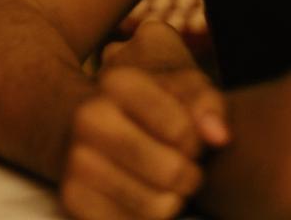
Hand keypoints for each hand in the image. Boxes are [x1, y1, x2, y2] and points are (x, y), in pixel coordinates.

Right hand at [60, 29, 227, 219]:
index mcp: (118, 83)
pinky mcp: (72, 198)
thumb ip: (207, 104)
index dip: (195, 141)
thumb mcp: (182, 91)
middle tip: (180, 168)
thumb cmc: (148, 110)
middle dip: (187, 176)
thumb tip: (218, 136)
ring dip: (170, 202)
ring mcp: (76, 160)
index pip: (183, 130)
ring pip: (155, 208)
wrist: (84, 127)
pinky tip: (140, 199)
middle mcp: (89, 118)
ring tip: (161, 184)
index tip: (184, 138)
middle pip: (171, 172)